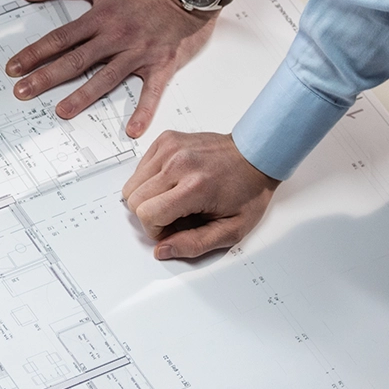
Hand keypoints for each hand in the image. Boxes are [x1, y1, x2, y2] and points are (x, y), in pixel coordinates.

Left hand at [5, 0, 218, 137]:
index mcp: (100, 17)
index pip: (59, 38)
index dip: (34, 53)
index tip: (14, 68)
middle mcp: (116, 37)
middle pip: (75, 60)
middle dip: (46, 77)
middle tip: (23, 92)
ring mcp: (138, 53)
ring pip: (105, 78)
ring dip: (82, 96)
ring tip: (61, 111)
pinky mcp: (162, 64)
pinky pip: (152, 92)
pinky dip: (144, 112)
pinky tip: (132, 130)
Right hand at [122, 131, 279, 259]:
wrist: (255, 155)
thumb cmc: (247, 191)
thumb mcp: (231, 229)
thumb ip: (195, 244)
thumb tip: (163, 249)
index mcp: (195, 187)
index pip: (148, 214)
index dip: (156, 230)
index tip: (172, 228)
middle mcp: (179, 163)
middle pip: (134, 199)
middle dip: (149, 215)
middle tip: (174, 214)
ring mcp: (170, 148)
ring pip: (132, 184)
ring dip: (147, 197)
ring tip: (173, 197)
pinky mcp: (166, 139)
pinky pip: (139, 168)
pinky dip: (149, 179)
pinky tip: (172, 182)